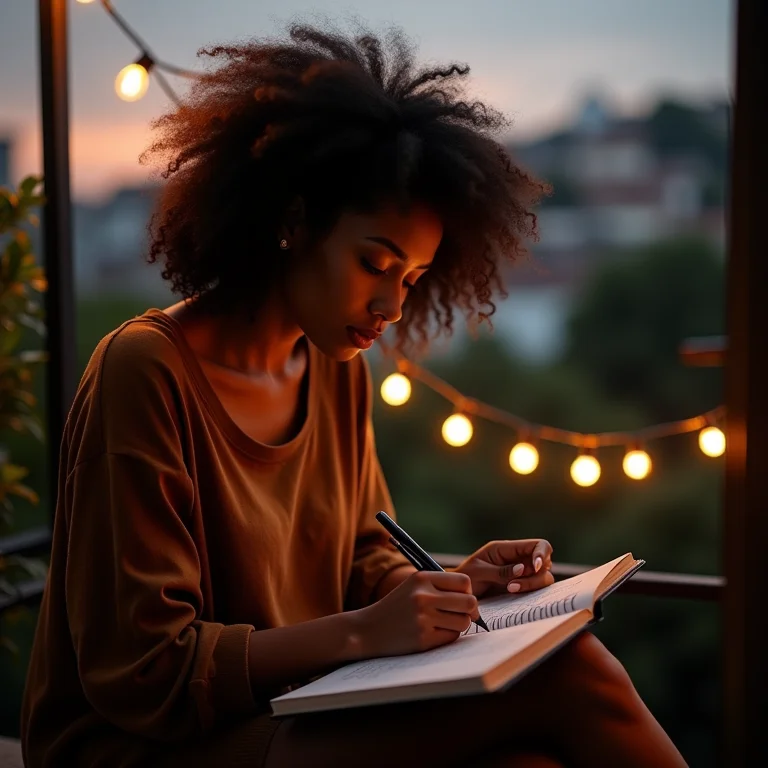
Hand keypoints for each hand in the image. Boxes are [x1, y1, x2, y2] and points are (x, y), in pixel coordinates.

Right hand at [357, 571, 477, 656]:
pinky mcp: (423, 639)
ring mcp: (423, 618)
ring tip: (443, 624)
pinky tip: (432, 633)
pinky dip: (447, 636)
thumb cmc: (396, 607)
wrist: (367, 629)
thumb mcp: (413, 586)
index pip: (464, 581)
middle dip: (470, 610)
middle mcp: (423, 596)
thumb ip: (440, 587)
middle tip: (461, 615)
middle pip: (469, 602)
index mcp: (422, 578)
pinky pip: (452, 637)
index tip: (461, 599)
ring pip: (464, 622)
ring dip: (459, 625)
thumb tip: (474, 602)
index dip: (468, 592)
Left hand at [453, 539, 553, 597]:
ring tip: (509, 590)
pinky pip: (536, 590)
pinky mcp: (521, 588)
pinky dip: (530, 594)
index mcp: (507, 548)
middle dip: (535, 576)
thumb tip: (523, 569)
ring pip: (543, 578)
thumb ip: (500, 571)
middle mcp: (518, 559)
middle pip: (545, 563)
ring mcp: (521, 574)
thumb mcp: (479, 572)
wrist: (458, 593)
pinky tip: (513, 597)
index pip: (538, 545)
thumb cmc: (466, 577)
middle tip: (513, 586)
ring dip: (531, 586)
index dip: (542, 554)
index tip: (536, 567)